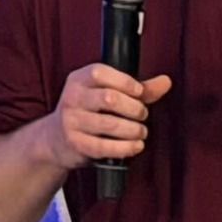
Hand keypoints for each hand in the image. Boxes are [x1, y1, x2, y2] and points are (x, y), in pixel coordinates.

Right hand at [40, 63, 174, 170]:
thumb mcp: (107, 93)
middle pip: (109, 99)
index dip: (126, 82)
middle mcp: (72, 98)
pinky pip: (105, 146)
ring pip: (110, 124)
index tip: (140, 92)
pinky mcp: (76, 143)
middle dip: (135, 108)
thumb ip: (137, 89)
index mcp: (79, 79)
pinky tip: (135, 145)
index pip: (101, 73)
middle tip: (142, 115)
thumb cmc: (88, 112)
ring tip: (140, 132)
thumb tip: (165, 81)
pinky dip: (126, 148)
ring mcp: (71, 121)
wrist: (56, 139)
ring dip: (134, 130)